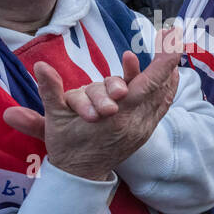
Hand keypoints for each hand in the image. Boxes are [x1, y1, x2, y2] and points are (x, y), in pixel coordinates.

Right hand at [2, 27, 181, 181]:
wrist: (79, 176)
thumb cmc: (67, 145)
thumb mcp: (55, 118)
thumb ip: (50, 90)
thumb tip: (40, 66)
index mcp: (115, 116)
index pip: (145, 86)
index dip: (160, 65)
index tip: (172, 45)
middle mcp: (134, 122)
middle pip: (157, 88)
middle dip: (166, 63)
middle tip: (173, 38)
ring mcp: (142, 129)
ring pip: (162, 98)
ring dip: (168, 76)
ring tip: (173, 55)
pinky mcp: (144, 133)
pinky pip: (161, 109)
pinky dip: (167, 92)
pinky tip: (171, 78)